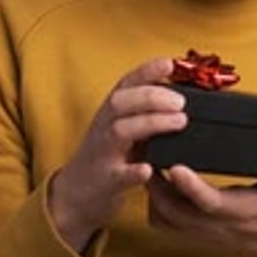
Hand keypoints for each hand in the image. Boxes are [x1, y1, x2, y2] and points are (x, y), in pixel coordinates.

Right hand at [48, 58, 186, 251]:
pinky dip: (133, 171)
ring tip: (179, 122)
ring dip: (151, 123)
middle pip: (121, 102)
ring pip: (121, 130)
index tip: (168, 63)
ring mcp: (103, 152)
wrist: (75, 192)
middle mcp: (104, 126)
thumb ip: (145, 111)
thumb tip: (179, 93)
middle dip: (152, 96)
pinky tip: (149, 169)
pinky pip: (118, 174)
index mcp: (111, 111)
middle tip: (181, 102)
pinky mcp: (105, 180)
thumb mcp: (123, 126)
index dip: (146, 71)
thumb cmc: (107, 154)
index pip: (126, 83)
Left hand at [147, 156, 256, 256]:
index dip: (190, 186)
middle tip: (148, 152)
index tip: (175, 167)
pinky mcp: (192, 233)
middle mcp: (214, 226)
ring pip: (164, 218)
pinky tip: (153, 180)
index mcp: (238, 212)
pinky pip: (163, 223)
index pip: (210, 202)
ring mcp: (200, 232)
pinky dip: (152, 203)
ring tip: (147, 160)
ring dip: (151, 192)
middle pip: (175, 210)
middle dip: (156, 184)